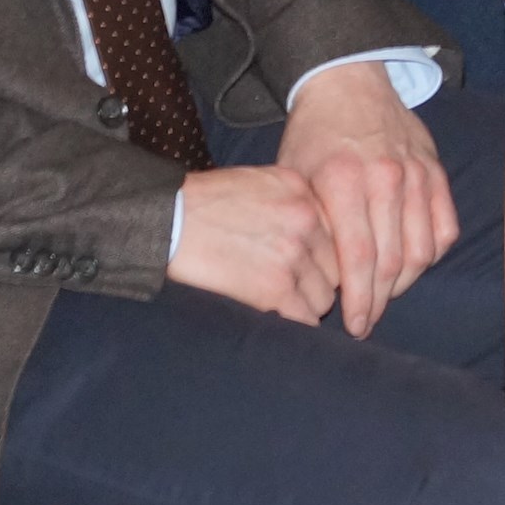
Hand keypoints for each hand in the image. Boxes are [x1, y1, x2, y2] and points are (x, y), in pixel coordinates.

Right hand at [165, 164, 339, 324]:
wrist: (167, 219)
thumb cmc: (203, 201)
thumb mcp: (257, 181)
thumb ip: (292, 200)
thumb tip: (312, 230)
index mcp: (302, 190)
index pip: (337, 232)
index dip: (323, 254)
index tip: (311, 266)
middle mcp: (306, 220)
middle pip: (335, 266)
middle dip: (318, 280)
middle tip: (295, 288)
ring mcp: (294, 255)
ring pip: (324, 296)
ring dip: (306, 304)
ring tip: (282, 303)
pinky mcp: (276, 288)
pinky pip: (305, 318)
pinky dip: (295, 323)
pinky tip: (278, 317)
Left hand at [278, 60, 458, 338]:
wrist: (348, 83)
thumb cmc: (313, 135)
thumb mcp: (295, 176)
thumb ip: (311, 226)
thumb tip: (319, 282)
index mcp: (343, 181)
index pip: (359, 259)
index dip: (359, 300)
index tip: (354, 325)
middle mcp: (385, 178)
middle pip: (392, 262)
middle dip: (379, 301)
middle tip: (367, 320)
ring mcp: (416, 174)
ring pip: (422, 251)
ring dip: (405, 283)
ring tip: (385, 294)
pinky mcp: (436, 172)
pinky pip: (445, 228)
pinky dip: (431, 254)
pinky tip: (410, 263)